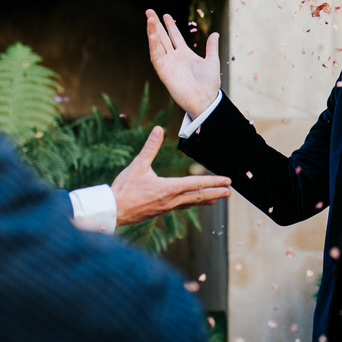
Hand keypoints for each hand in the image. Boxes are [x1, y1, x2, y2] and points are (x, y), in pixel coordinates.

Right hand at [110, 126, 232, 225]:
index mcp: (169, 188)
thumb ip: (150, 147)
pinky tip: (190, 204)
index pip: (196, 184)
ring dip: (204, 200)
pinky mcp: (159, 211)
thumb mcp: (137, 166)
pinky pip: (179, 207)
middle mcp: (171, 199)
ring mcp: (166, 207)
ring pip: (190, 203)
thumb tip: (158, 129)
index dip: (213, 182)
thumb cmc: (124, 189)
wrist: (112, 212)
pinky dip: (189, 204)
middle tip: (229, 192)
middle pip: (198, 196)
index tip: (227, 181)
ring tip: (215, 200)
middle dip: (215, 193)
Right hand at [146, 9, 220, 117]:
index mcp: (185, 54)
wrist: (206, 100)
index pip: (175, 36)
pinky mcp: (164, 72)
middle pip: (163, 37)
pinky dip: (153, 46)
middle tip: (149, 11)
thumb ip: (211, 47)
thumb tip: (215, 33)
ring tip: (149, 18)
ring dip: (153, 32)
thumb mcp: (212, 62)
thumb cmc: (209, 84)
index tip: (165, 14)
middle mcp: (174, 58)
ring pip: (158, 45)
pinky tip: (152, 35)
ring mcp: (168, 64)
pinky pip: (156, 57)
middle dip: (156, 24)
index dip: (170, 25)